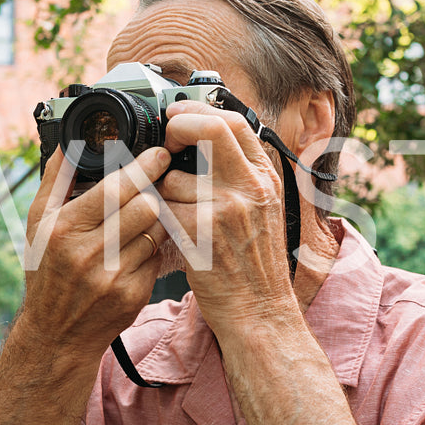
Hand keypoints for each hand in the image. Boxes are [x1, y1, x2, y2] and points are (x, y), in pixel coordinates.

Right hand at [17, 145, 170, 361]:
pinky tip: (139, 247)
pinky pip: (158, 256)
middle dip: (155, 190)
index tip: (160, 153)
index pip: (115, 190)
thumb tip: (70, 141)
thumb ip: (56, 179)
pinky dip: (153, 247)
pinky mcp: (133, 295)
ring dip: (157, 217)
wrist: (56, 334)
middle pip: (144, 207)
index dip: (143, 168)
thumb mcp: (37, 224)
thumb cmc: (46, 271)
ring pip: (156, 230)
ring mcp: (113, 277)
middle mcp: (88, 253)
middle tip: (159, 181)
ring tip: (147, 214)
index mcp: (63, 229)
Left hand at [155, 99, 298, 332]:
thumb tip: (206, 138)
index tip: (176, 115)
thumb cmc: (254, 265)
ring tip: (177, 215)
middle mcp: (251, 188)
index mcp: (265, 178)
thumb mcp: (263, 209)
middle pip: (209, 129)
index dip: (198, 112)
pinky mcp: (202, 233)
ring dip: (162, 192)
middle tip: (164, 141)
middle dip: (177, 129)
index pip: (234, 122)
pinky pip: (163, 210)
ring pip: (173, 178)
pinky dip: (159, 221)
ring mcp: (228, 209)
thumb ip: (241, 174)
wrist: (259, 312)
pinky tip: (174, 236)